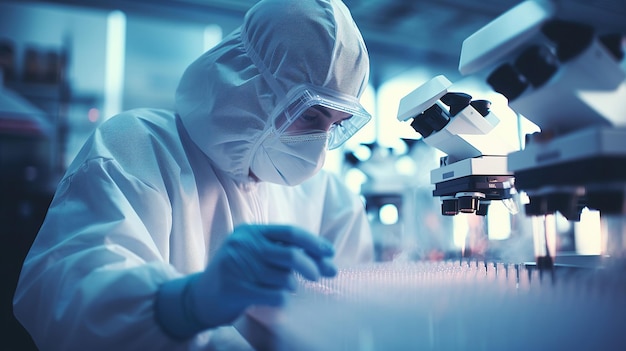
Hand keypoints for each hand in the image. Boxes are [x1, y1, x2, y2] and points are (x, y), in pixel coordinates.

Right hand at [156, 224, 336, 337]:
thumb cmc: (238, 274)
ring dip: (291, 286)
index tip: (331, 253)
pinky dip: (282, 299)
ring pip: (283, 278)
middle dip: (312, 265)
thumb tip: (325, 259)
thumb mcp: (256, 254)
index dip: (314, 242)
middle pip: (290, 254)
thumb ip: (284, 251)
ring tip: (284, 288)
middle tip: (322, 275)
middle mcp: (243, 244)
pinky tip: (277, 298)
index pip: (290, 232)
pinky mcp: (234, 287)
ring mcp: (236, 265)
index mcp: (251, 231)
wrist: (200, 296)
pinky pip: (274, 295)